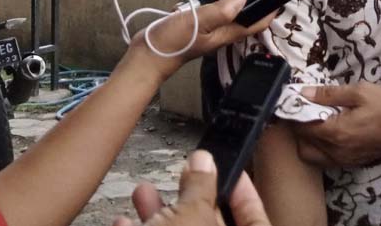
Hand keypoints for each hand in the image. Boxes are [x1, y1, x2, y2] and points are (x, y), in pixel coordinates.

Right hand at [112, 150, 270, 225]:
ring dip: (159, 212)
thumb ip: (200, 186)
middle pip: (211, 222)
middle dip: (191, 197)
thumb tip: (203, 161)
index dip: (246, 192)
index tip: (233, 170)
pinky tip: (123, 221)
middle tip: (182, 174)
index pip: (256, 218)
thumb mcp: (190, 215)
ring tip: (143, 192)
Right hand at [127, 0, 275, 81]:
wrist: (145, 55)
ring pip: (218, 4)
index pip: (255, 23)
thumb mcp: (198, 22)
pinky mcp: (191, 21)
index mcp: (226, 32)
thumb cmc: (173, 43)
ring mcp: (204, 26)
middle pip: (239, 11)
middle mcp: (219, 29)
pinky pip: (199, 3)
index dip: (269, 11)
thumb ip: (220, 10)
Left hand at [293, 82, 380, 166]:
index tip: (295, 101)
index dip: (294, 113)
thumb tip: (304, 93)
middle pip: (302, 145)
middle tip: (306, 112)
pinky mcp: (351, 163)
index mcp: (335, 132)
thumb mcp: (360, 91)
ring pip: (311, 156)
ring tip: (317, 122)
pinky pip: (325, 160)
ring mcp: (343, 160)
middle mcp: (335, 151)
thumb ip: (329, 93)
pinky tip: (330, 133)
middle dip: (298, 129)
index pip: (301, 127)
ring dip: (308, 141)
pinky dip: (320, 149)